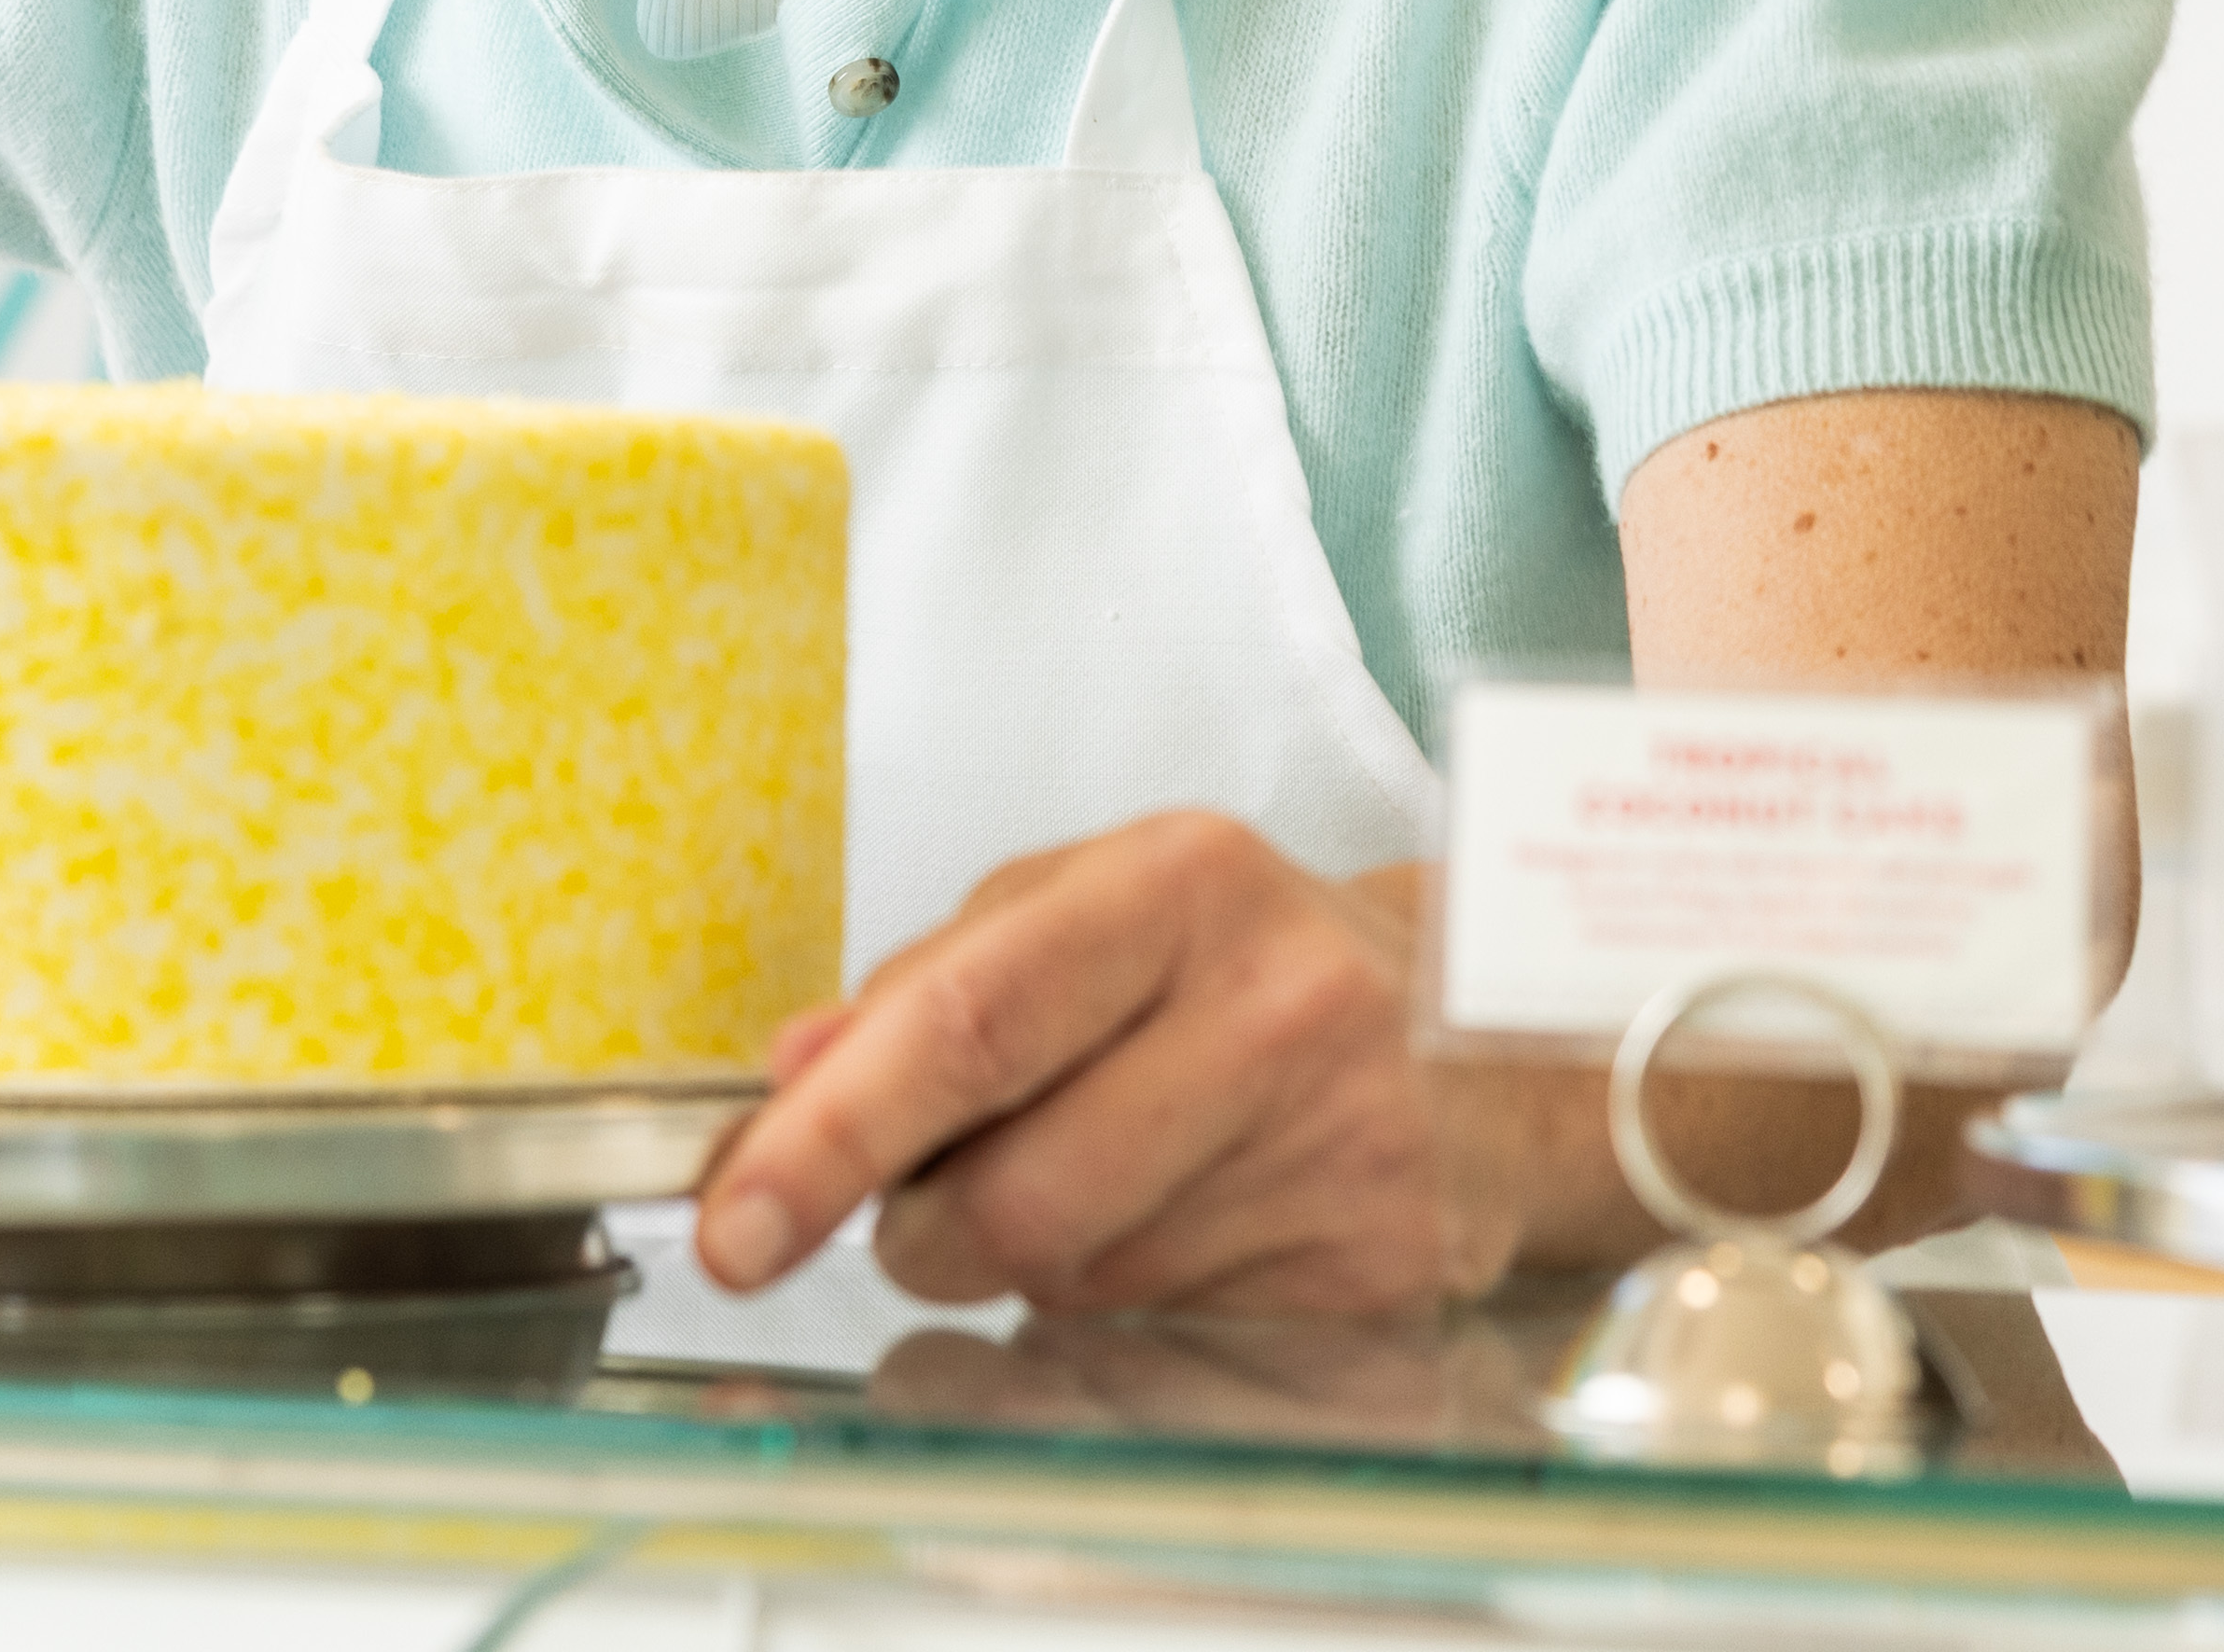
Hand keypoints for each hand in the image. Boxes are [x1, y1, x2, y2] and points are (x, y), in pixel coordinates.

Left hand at [691, 815, 1525, 1319]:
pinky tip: (1185, 1224)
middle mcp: (1272, 1009)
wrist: (1487, 1040)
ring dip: (1029, 1265)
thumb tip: (789, 1077)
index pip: (967, 1022)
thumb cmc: (1253, 963)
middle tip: (938, 1199)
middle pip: (1008, 1197)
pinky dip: (1124, 1305)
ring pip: (1072, 1284)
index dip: (831, 1136)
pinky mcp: (1372, 1272)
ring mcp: (1336, 1149)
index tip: (736, 1220)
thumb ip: (930, 980)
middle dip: (922, 1230)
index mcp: (1180, 885)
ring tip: (1107, 1176)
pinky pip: (1160, 1337)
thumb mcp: (1093, 909)